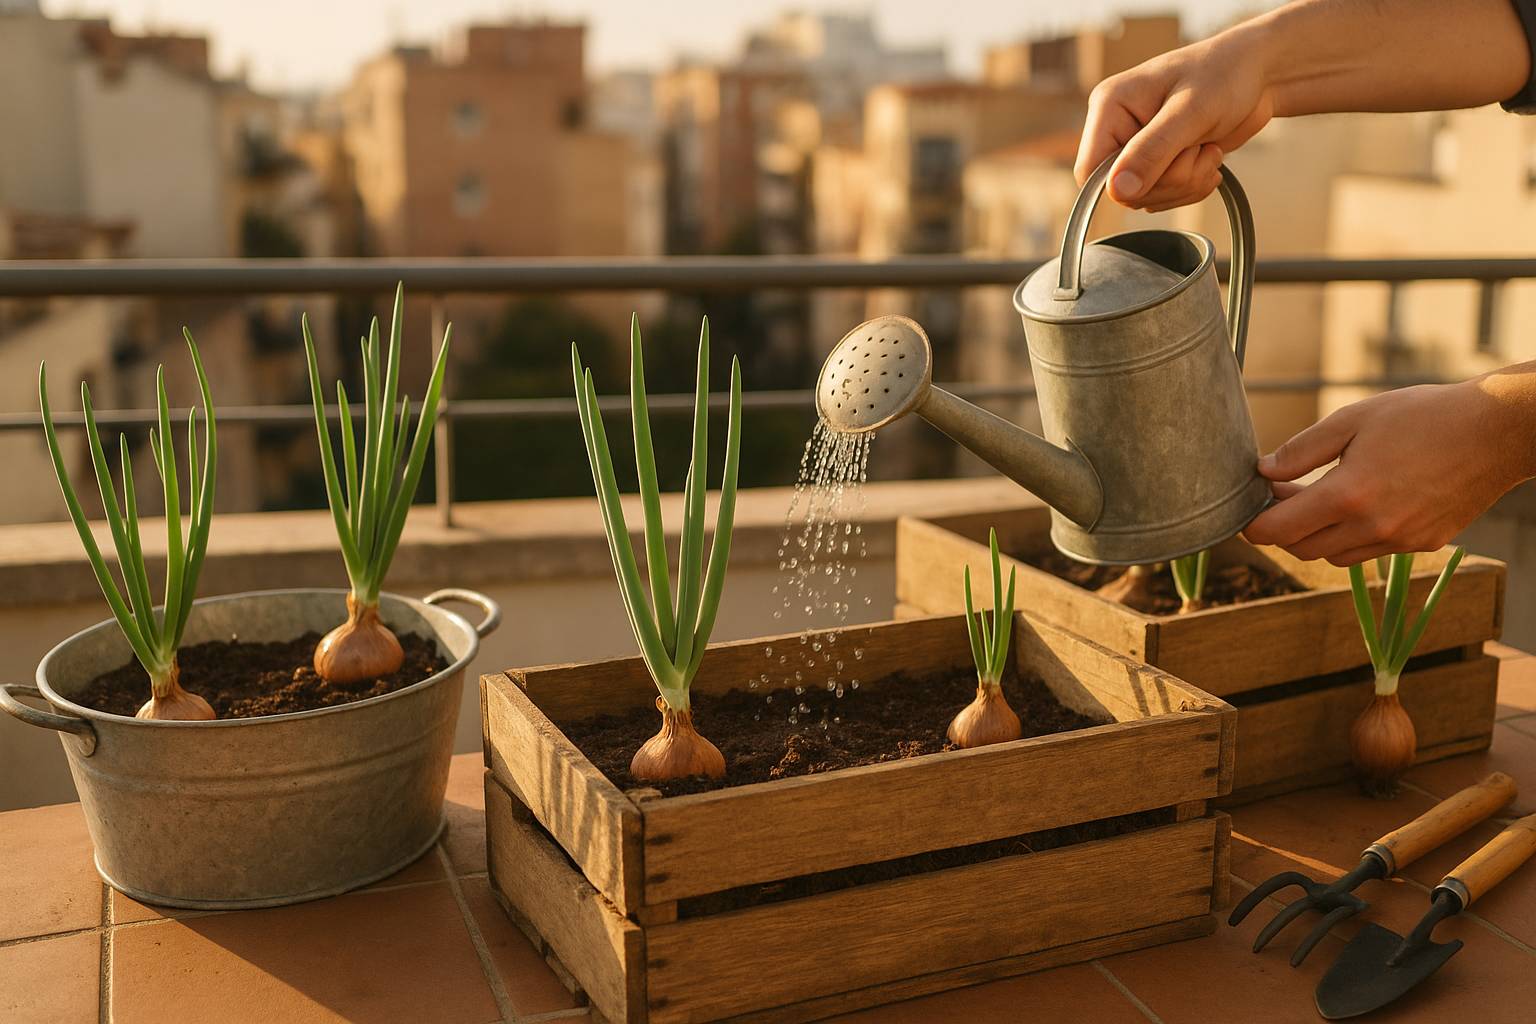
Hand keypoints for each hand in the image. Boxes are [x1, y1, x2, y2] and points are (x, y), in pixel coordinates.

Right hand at [1074, 26, 1273, 209]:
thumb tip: (1117, 190)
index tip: (1162, 169)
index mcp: (1110, 107)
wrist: (1259, 75)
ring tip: (1208, 151)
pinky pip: (1163, 197)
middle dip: (1169, 181)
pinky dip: (1190, 188)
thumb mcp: (1191, 112)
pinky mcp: (1158, 162)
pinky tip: (1208, 160)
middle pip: (1122, 191)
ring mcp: (1138, 147)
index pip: (1089, 171)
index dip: (1123, 184)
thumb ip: (1153, 150)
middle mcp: (1117, 129)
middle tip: (1199, 151)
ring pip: (1145, 198)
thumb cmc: (1225, 74)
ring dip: (1184, 184)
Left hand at [1243, 376, 1535, 564]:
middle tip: (1284, 495)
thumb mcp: (1353, 419)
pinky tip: (1364, 503)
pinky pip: (1372, 551)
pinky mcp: (1423, 544)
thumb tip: (1264, 472)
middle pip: (1303, 549)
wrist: (1495, 431)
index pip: (1279, 530)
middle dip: (1284, 528)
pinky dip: (1355, 535)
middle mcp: (1373, 526)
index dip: (1254, 526)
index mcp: (1349, 495)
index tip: (1248, 513)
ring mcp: (1401, 540)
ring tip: (1322, 497)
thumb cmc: (1423, 416)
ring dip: (1319, 534)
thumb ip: (1302, 450)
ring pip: (1336, 555)